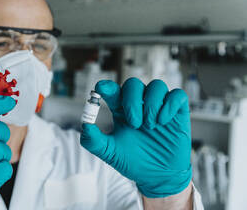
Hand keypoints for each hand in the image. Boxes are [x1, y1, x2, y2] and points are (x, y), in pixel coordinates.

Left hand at [80, 78, 191, 197]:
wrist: (157, 176)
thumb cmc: (133, 161)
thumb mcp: (110, 153)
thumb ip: (94, 140)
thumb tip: (85, 125)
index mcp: (121, 110)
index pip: (113, 90)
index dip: (107, 86)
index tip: (101, 89)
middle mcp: (139, 104)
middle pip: (133, 84)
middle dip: (132, 101)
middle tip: (134, 124)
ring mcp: (159, 107)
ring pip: (156, 86)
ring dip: (152, 104)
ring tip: (150, 126)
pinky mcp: (177, 112)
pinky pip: (177, 95)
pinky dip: (169, 105)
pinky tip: (163, 121)